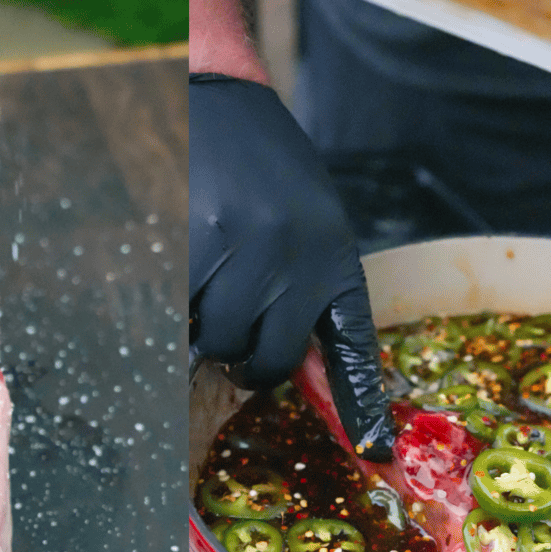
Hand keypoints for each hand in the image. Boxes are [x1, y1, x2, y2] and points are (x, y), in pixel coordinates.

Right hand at [189, 73, 394, 458]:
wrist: (218, 97)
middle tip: (234, 322)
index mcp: (335, 256)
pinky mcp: (190, 245)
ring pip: (216, 341)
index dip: (361, 407)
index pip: (352, 350)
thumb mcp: (309, 225)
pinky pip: (179, 315)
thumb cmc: (264, 170)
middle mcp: (297, 259)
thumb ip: (305, 292)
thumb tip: (285, 367)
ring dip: (205, 326)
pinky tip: (184, 257)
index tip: (374, 454)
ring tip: (209, 274)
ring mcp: (243, 253)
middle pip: (263, 361)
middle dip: (244, 355)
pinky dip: (176, 303)